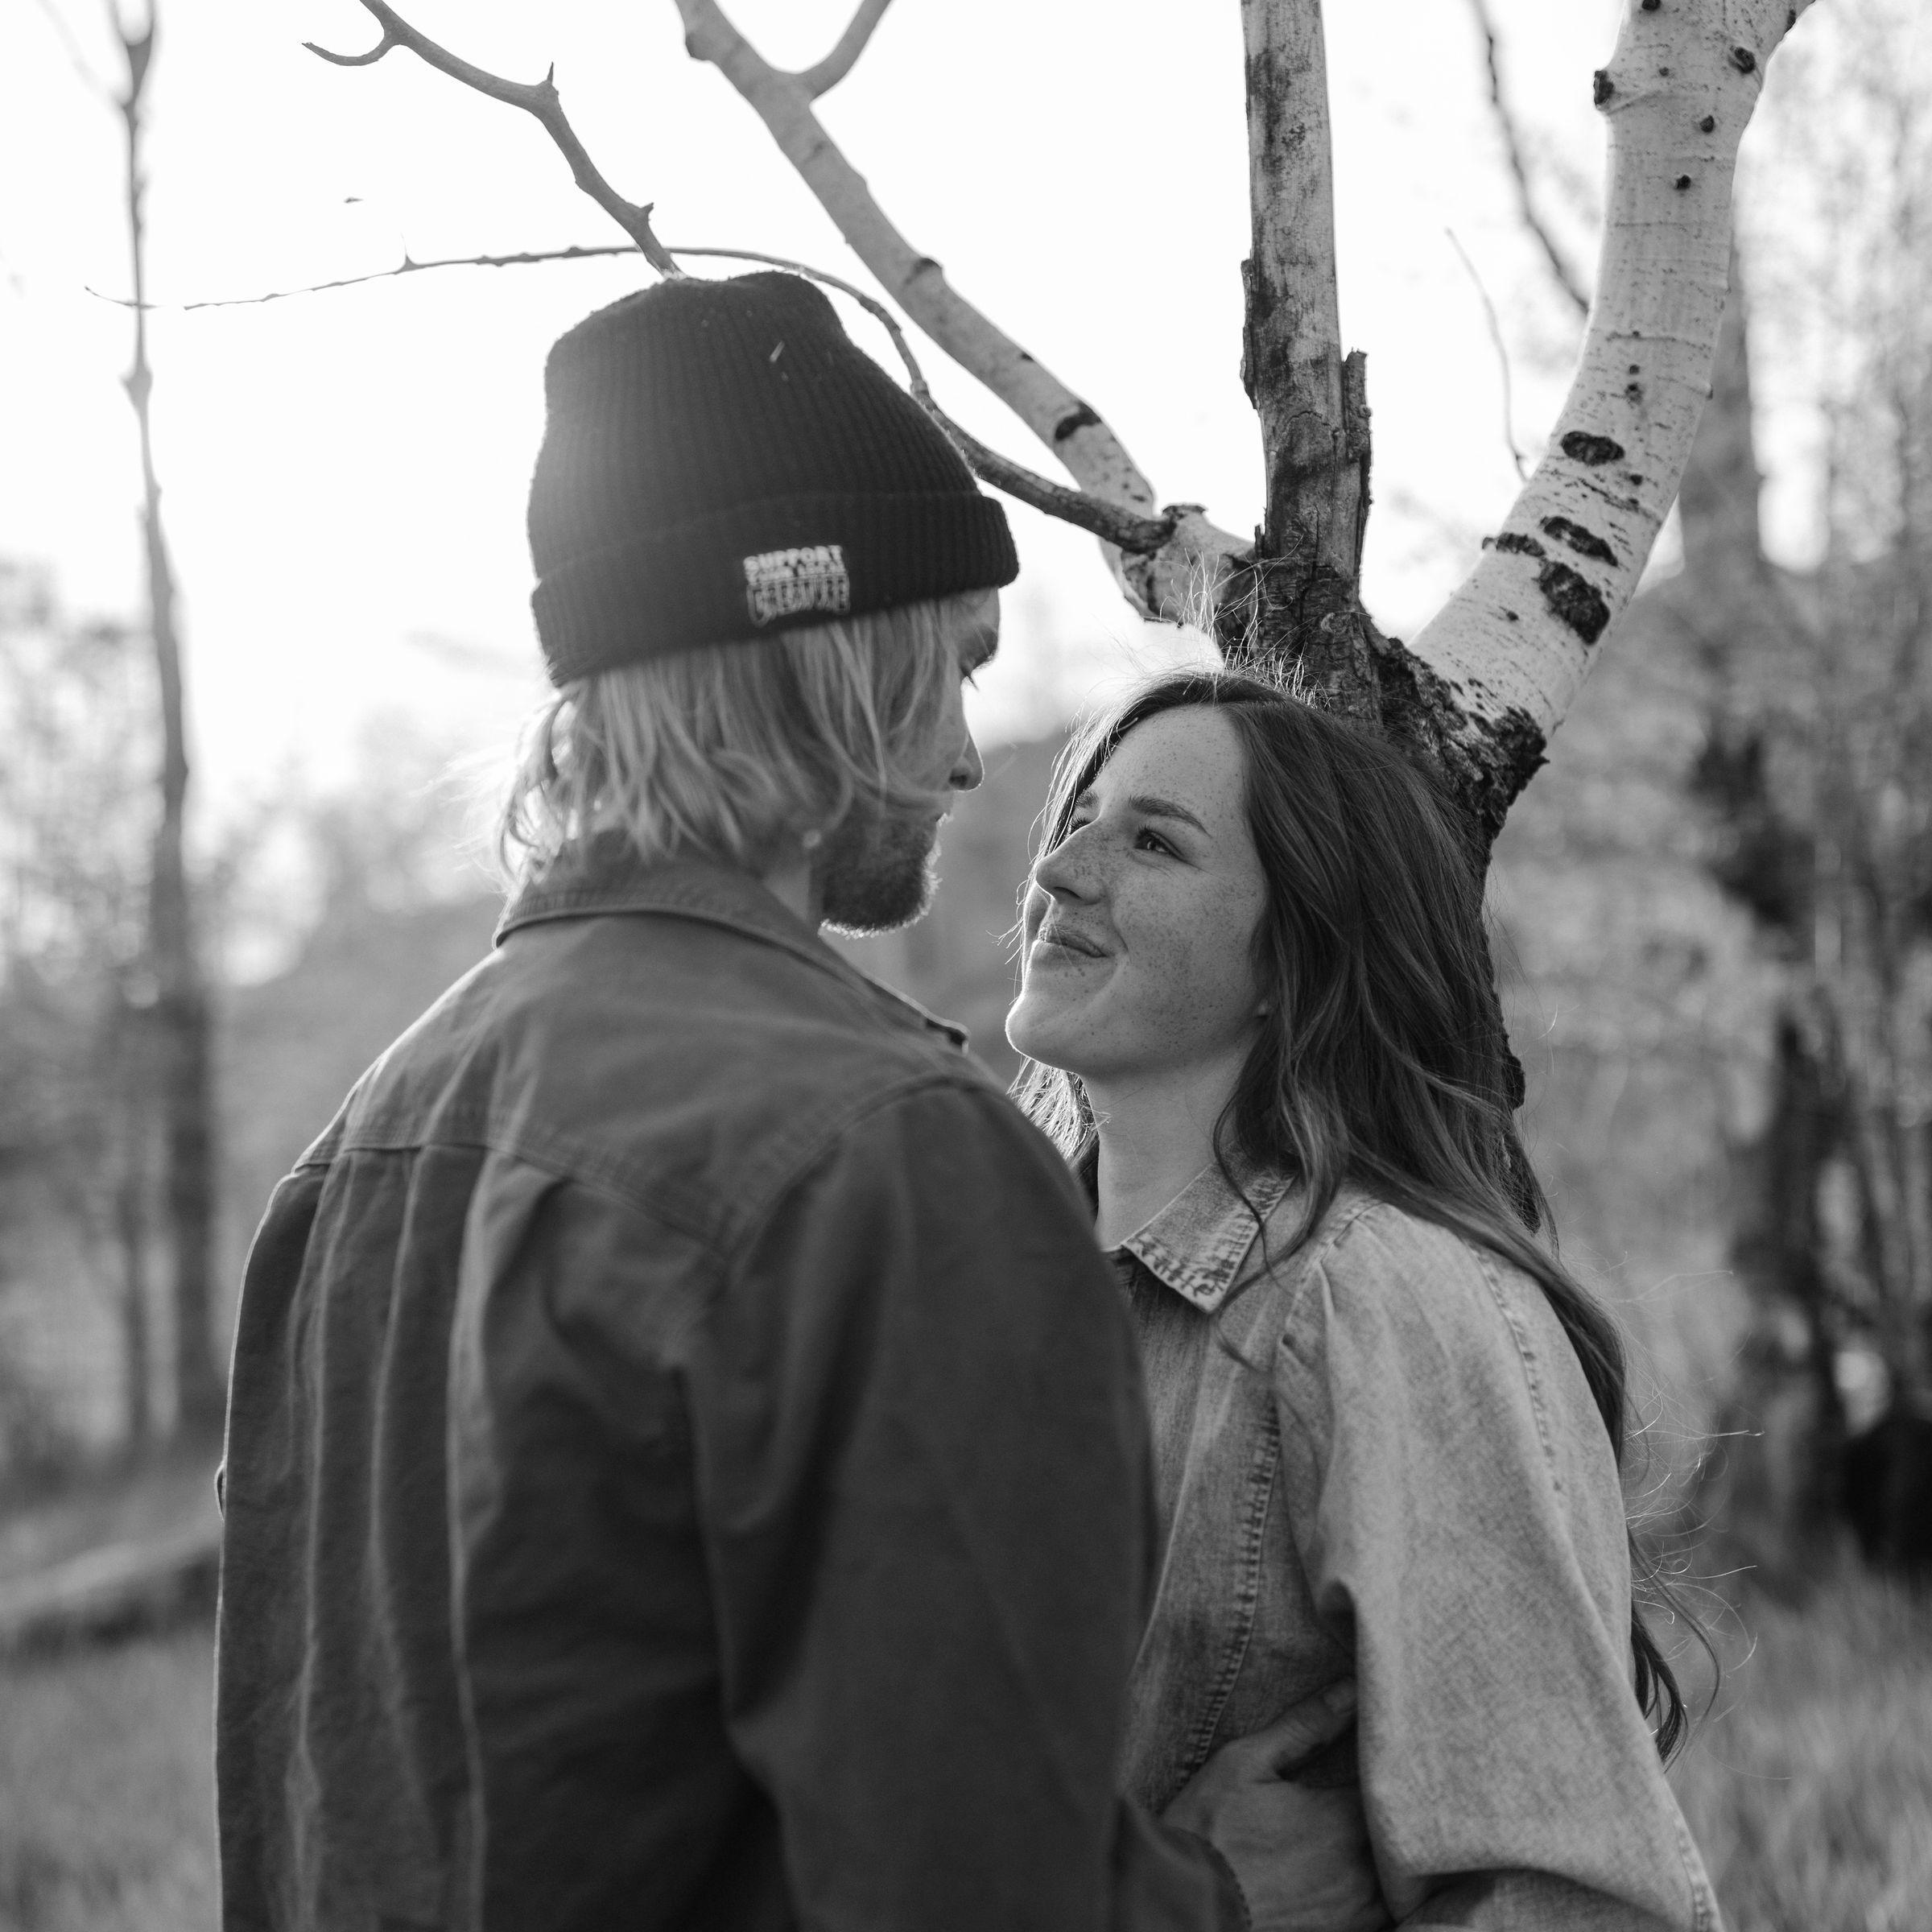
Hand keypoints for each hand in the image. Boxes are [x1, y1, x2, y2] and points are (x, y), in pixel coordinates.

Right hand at [1161, 1681, 1389, 1931]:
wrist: (1183, 1903)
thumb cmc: (1209, 1827)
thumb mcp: (1247, 1762)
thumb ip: (1305, 1725)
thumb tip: (1350, 1688)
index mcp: (1342, 1819)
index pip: (1397, 1782)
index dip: (1396, 1761)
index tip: (1390, 1745)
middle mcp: (1363, 1869)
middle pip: (1410, 1829)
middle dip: (1403, 1803)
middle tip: (1387, 1781)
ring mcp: (1359, 1908)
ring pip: (1405, 1872)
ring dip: (1398, 1846)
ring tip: (1376, 1822)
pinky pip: (1390, 1906)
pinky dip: (1388, 1884)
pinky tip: (1364, 1864)